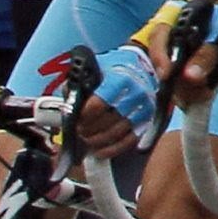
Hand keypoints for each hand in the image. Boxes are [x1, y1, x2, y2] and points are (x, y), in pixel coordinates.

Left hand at [70, 39, 160, 158]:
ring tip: (86, 139)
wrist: (142, 68)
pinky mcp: (149, 121)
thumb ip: (79, 82)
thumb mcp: (97, 67)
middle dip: (89, 129)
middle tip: (79, 130)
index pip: (99, 104)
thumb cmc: (116, 69)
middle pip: (108, 120)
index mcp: (121, 78)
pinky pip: (130, 140)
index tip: (76, 118)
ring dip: (98, 140)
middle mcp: (136, 94)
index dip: (84, 115)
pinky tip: (100, 151)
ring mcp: (145, 109)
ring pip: (117, 132)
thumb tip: (68, 97)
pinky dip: (113, 149)